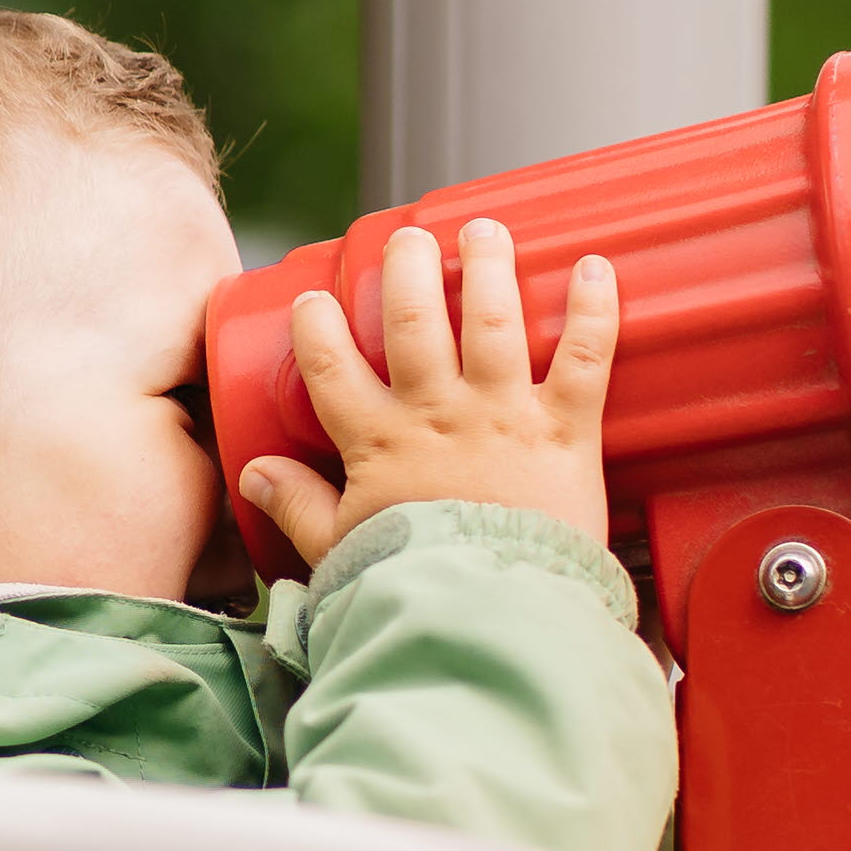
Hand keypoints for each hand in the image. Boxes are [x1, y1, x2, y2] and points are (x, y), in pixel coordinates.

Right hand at [237, 219, 616, 568]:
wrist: (492, 621)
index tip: (313, 301)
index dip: (316, 325)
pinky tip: (596, 267)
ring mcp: (503, 417)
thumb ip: (297, 508)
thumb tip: (254, 475)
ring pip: (493, 319)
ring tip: (486, 229)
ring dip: (489, 265)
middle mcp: (439, 414)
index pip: (331, 365)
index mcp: (379, 443)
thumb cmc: (413, 593)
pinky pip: (585, 357)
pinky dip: (594, 309)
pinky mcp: (565, 432)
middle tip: (408, 238)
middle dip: (407, 268)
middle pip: (414, 319)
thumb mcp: (338, 553)